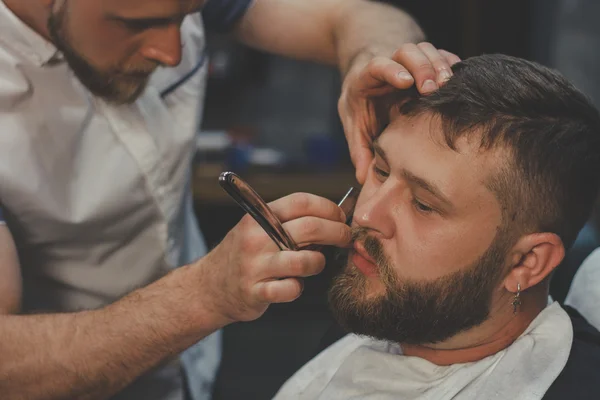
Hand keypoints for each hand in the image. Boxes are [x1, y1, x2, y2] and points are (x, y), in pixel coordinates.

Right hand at [197, 193, 350, 323]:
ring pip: (306, 260)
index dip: (328, 207)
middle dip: (337, 232)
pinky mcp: (256, 292)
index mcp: (258, 216)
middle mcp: (256, 238)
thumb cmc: (244, 255)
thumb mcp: (259, 228)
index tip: (340, 216)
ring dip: (318, 262)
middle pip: (310, 227)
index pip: (301, 202)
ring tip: (314, 263)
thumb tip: (335, 214)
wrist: (210, 287)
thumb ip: (289, 221)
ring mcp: (255, 266)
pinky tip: (292, 285)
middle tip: (345, 238)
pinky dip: (297, 289)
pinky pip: (291, 290)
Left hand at [339, 42, 460, 183]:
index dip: (392, 70)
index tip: (406, 82)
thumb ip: (359, 149)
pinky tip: (460, 80)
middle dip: (421, 66)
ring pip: (426, 50)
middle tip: (432, 88)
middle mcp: (390, 63)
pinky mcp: (427, 63)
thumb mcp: (354, 125)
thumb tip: (363, 178)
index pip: (378, 65)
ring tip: (448, 85)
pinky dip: (451, 65)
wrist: (367, 80)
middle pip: (407, 51)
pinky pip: (442, 56)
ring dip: (439, 65)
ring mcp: (410, 62)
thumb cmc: (361, 104)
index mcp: (366, 77)